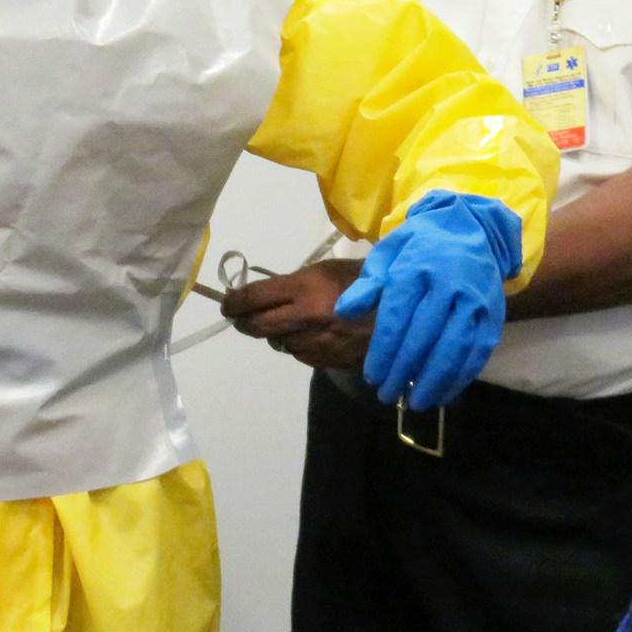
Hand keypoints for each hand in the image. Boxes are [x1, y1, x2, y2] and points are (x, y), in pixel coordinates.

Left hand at [222, 259, 372, 366]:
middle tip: (241, 318)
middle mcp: (307, 318)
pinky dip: (301, 346)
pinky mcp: (329, 361)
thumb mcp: (327, 270)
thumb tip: (263, 296)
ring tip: (292, 323)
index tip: (227, 304)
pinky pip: (302, 355)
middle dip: (244, 322)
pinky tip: (314, 335)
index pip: (254, 298)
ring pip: (280, 343)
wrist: (404, 312)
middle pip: (257, 327)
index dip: (234, 302)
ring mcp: (318, 343)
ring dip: (278, 334)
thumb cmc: (365, 281)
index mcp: (306, 288)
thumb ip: (294, 284)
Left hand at [334, 191, 523, 409]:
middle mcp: (447, 286)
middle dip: (402, 371)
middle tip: (386, 394)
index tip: (372, 376)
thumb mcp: (388, 253)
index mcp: (415, 270)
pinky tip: (445, 392)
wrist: (472, 229)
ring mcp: (474, 302)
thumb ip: (368, 284)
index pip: (396, 318)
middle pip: (423, 337)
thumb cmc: (420, 245)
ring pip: (453, 349)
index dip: (383, 351)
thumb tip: (343, 312)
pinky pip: (477, 351)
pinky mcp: (492, 315)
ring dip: (434, 380)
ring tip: (416, 401)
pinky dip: (461, 376)